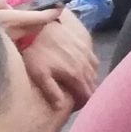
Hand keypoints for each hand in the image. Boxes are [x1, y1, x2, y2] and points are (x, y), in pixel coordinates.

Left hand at [0, 5, 99, 119]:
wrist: (39, 23)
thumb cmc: (35, 51)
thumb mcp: (39, 74)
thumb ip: (52, 91)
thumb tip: (61, 107)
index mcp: (76, 75)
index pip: (88, 95)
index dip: (83, 102)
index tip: (75, 105)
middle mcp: (87, 64)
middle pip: (93, 84)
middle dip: (86, 91)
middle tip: (75, 95)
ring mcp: (88, 51)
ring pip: (95, 70)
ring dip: (89, 78)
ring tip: (78, 81)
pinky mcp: (86, 40)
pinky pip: (93, 56)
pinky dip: (89, 64)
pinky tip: (81, 64)